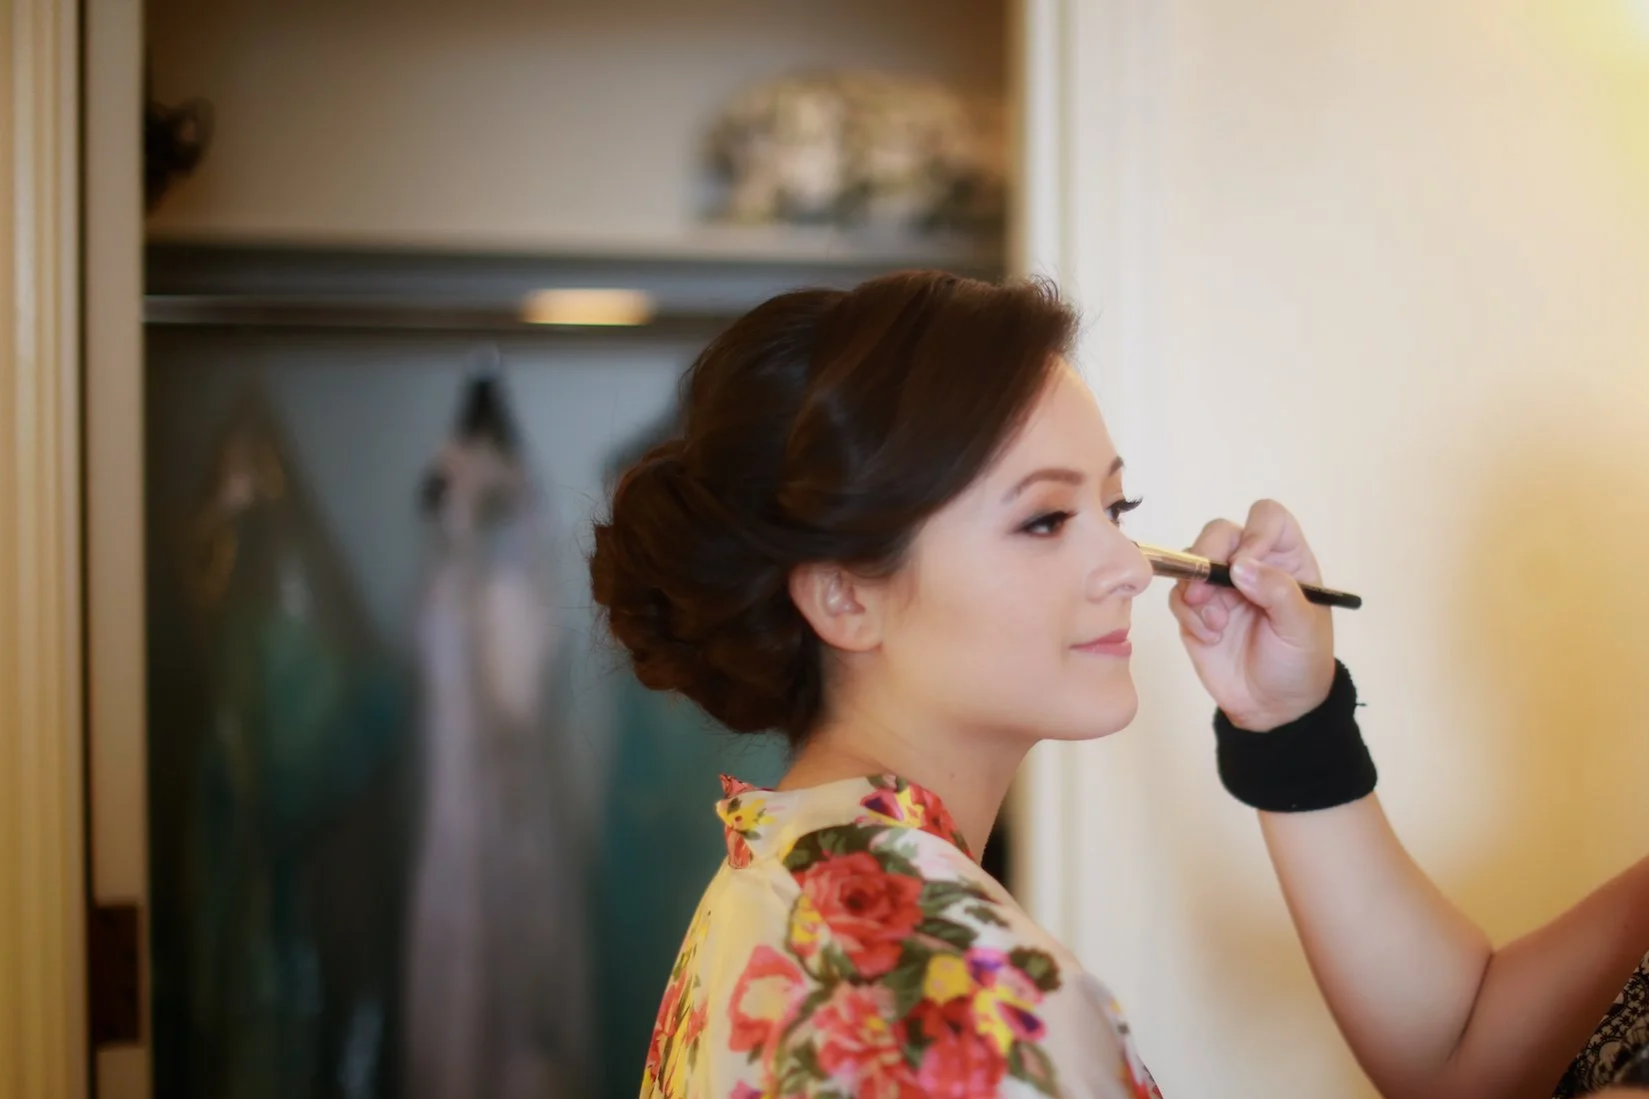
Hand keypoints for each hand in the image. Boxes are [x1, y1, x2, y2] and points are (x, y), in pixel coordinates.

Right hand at [1168, 499, 1335, 730]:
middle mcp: (1251, 566)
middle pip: (1220, 532)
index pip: (1268, 519)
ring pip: (1191, 560)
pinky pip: (1177, 595)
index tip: (1245, 565)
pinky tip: (1210, 637)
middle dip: (1207, 555)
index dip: (1255, 532)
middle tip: (1207, 591)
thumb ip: (1278, 592)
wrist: (1273, 709)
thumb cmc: (1300, 664)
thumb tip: (1240, 565)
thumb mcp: (1302, 629)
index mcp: (1286, 561)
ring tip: (1215, 625)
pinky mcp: (1195, 611)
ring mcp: (1219, 587)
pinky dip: (1188, 615)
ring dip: (1196, 590)